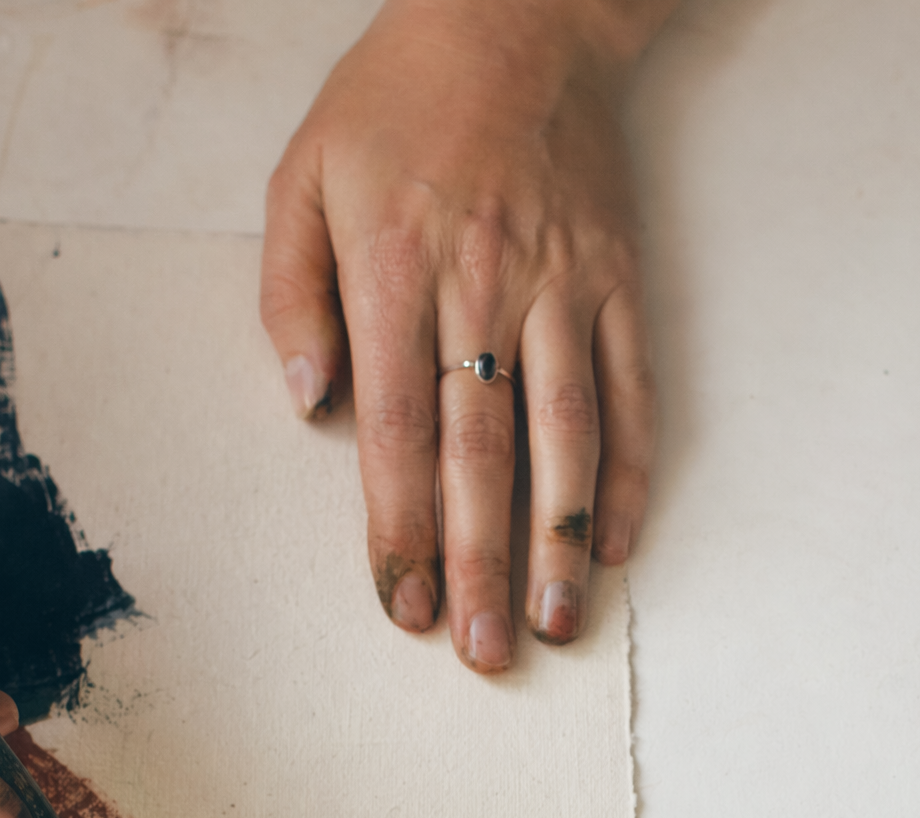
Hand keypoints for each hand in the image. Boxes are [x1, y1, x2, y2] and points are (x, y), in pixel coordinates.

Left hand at [261, 0, 673, 670]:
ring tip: (553, 622)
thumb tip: (307, 406)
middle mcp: (484, 289)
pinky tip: (615, 542)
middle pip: (480, 453)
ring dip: (558, 538)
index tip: (403, 605)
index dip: (400, 529)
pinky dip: (630, 469)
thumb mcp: (301, 177)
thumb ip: (289, 297)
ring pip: (565, 432)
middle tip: (479, 651)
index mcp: (395, 273)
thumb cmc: (395, 102)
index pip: (394, 432)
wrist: (518, 9)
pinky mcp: (618, 278)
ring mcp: (562, 287)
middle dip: (478, 562)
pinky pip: (631, 388)